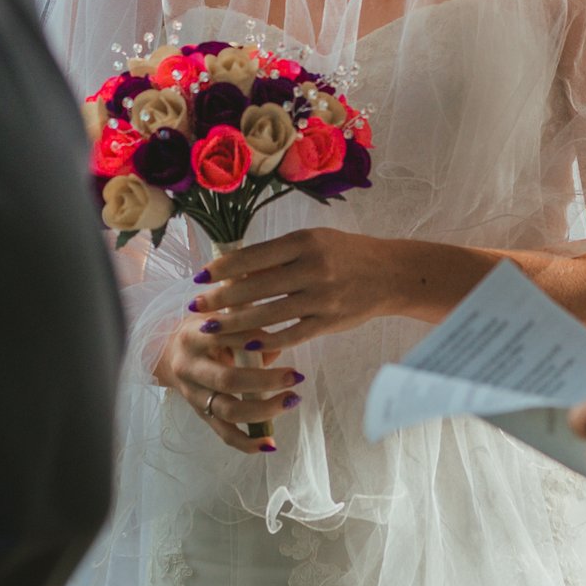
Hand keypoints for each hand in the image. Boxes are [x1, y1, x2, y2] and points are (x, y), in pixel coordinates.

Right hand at [151, 317, 301, 454]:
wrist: (170, 354)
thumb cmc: (205, 331)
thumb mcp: (220, 319)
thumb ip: (246, 329)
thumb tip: (277, 348)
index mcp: (193, 337)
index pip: (225, 337)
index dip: (255, 340)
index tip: (285, 339)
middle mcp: (189, 368)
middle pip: (227, 380)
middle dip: (265, 380)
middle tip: (295, 376)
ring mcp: (194, 395)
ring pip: (228, 410)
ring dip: (263, 410)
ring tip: (291, 401)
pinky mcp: (201, 415)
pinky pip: (224, 433)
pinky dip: (247, 442)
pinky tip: (270, 444)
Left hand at [189, 228, 443, 349]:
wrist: (391, 274)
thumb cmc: (346, 254)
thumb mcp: (315, 241)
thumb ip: (279, 255)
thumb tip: (235, 270)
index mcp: (305, 241)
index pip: (254, 255)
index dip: (223, 268)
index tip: (200, 277)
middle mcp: (313, 267)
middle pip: (256, 286)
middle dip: (220, 298)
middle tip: (194, 305)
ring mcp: (322, 297)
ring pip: (268, 314)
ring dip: (234, 323)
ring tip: (211, 327)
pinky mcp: (329, 322)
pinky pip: (291, 334)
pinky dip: (266, 341)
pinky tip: (245, 344)